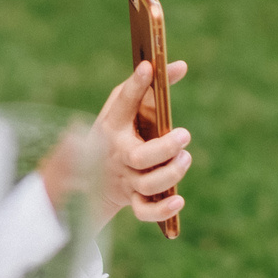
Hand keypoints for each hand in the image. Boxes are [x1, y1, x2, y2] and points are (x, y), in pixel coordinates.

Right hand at [92, 59, 192, 228]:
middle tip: (184, 135)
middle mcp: (118, 153)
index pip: (122, 102)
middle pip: (139, 157)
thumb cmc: (120, 131)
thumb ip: (150, 89)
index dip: (135, 85)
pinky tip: (178, 200)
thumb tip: (181, 66)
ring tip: (184, 158)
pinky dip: (161, 210)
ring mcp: (125, 179)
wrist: (93, 175)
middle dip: (164, 148)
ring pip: (147, 184)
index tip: (149, 67)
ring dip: (171, 173)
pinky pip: (144, 211)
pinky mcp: (132, 199)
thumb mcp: (127, 109)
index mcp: (113, 124)